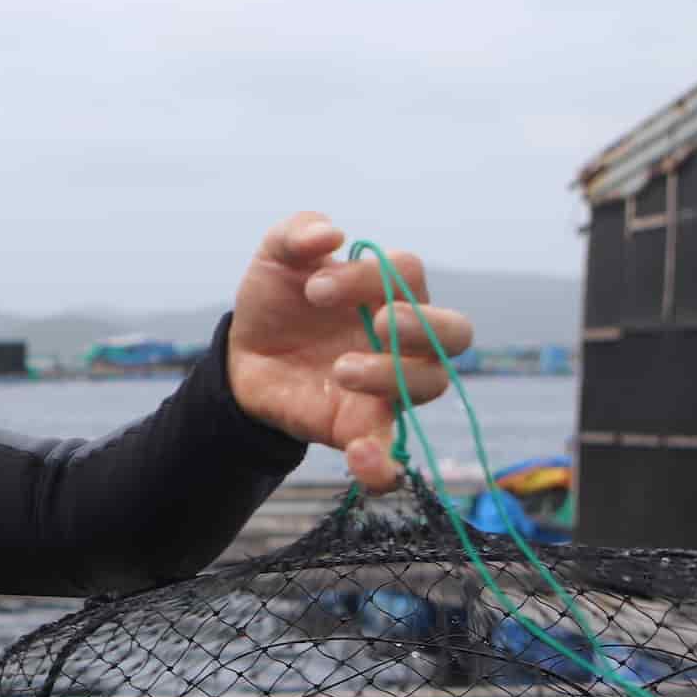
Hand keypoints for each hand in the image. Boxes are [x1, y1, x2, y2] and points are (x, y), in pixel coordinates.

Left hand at [226, 212, 474, 492]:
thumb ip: (295, 234)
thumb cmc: (278, 303)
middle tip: (375, 322)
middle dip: (419, 325)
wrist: (243, 356)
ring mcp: (388, 385)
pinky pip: (392, 453)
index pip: (409, 274)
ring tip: (341, 369)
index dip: (370, 276)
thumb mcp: (275, 260)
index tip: (314, 287)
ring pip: (429, 384)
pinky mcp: (362, 427)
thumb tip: (329, 233)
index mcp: (388, 291)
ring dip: (392, 375)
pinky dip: (384, 463)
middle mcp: (404, 338)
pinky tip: (361, 456)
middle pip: (453, 332)